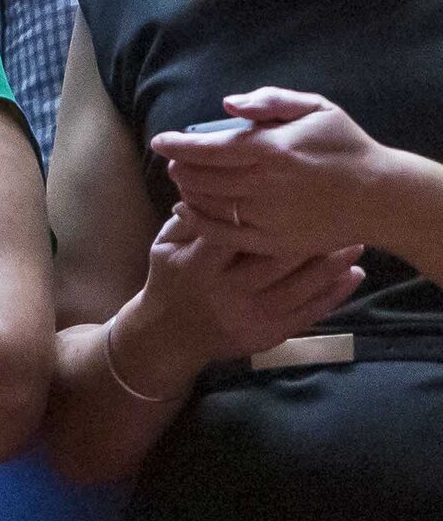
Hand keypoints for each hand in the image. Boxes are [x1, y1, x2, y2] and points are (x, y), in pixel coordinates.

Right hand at [116, 201, 363, 387]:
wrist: (170, 336)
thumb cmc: (170, 280)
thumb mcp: (165, 246)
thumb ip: (190, 219)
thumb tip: (215, 184)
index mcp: (200, 266)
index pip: (238, 232)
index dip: (265, 211)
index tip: (292, 190)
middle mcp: (228, 293)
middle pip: (278, 258)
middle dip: (311, 236)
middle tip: (339, 212)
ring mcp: (252, 316)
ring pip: (302, 286)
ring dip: (333, 263)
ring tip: (356, 241)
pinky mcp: (269, 334)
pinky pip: (310, 313)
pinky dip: (335, 294)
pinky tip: (353, 275)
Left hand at [154, 89, 397, 257]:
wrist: (381, 196)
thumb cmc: (346, 146)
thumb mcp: (317, 109)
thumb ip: (271, 101)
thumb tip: (227, 104)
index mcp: (273, 149)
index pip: (207, 148)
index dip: (177, 145)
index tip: (160, 141)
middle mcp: (266, 184)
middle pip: (200, 177)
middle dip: (179, 167)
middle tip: (175, 161)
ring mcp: (268, 216)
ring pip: (207, 204)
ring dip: (186, 191)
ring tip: (184, 181)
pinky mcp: (273, 241)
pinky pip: (221, 234)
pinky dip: (196, 221)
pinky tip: (185, 210)